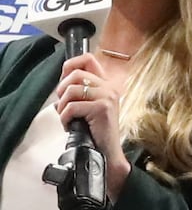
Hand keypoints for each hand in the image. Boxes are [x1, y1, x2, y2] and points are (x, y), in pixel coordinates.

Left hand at [55, 54, 128, 198]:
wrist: (107, 153)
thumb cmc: (96, 133)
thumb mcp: (88, 109)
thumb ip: (78, 95)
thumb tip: (60, 89)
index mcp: (106, 84)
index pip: (88, 59)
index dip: (71, 65)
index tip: (63, 80)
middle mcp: (109, 87)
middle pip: (75, 74)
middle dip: (61, 91)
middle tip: (63, 106)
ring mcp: (107, 96)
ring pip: (71, 90)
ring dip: (62, 107)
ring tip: (67, 118)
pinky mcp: (102, 108)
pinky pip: (72, 107)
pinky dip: (64, 118)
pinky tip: (69, 126)